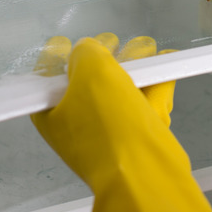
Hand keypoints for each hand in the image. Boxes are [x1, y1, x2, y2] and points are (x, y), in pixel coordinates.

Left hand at [30, 33, 211, 211]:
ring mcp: (107, 129)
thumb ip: (88, 51)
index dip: (58, 54)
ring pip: (119, 86)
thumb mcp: (92, 72)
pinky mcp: (135, 135)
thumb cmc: (110, 126)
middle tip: (114, 43)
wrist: (145, 170)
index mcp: (51, 111)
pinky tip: (164, 63)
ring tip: (147, 49)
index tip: (64, 40)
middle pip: (88, 78)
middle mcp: (76, 122)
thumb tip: (91, 48)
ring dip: (134, 63)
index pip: (47, 76)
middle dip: (105, 55)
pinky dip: (153, 81)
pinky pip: (141, 100)